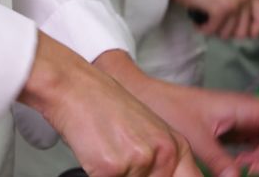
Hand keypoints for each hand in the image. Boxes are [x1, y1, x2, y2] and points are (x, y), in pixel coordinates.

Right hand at [19, 35, 199, 176]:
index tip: (157, 175)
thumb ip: (163, 163)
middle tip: (126, 161)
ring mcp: (140, 161)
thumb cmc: (111, 111)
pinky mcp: (112, 169)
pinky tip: (98, 159)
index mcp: (178, 147)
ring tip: (112, 157)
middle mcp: (164, 154)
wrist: (80, 91)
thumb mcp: (150, 134)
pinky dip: (99, 175)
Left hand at [97, 52, 258, 176]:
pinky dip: (257, 158)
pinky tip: (241, 168)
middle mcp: (248, 111)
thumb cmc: (168, 107)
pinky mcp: (231, 129)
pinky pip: (256, 144)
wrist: (144, 96)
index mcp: (246, 106)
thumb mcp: (195, 140)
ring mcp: (241, 119)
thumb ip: (220, 163)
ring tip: (252, 171)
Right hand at [170, 0, 258, 39]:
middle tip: (214, 22)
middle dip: (227, 32)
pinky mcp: (222, 7)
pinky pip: (214, 30)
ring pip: (228, 34)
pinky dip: (203, 28)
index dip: (252, 31)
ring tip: (205, 17)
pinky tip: (198, 19)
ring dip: (213, 30)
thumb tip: (250, 34)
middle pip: (245, 32)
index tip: (235, 30)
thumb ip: (242, 8)